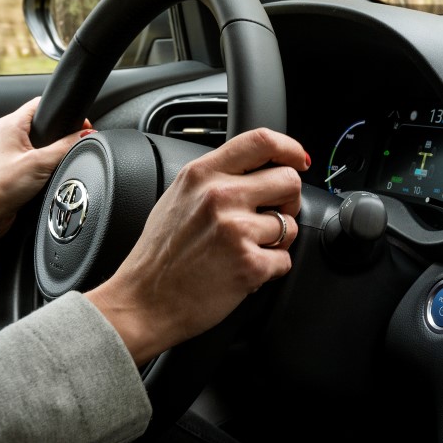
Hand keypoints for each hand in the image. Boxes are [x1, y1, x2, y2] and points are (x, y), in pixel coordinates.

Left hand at [0, 97, 91, 252]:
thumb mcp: (40, 163)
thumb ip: (66, 147)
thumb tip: (85, 136)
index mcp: (9, 125)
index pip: (41, 104)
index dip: (64, 112)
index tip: (81, 126)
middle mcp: (5, 136)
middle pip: (42, 125)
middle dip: (60, 135)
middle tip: (72, 145)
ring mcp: (7, 153)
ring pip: (38, 145)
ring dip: (51, 153)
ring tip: (55, 164)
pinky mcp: (10, 170)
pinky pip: (33, 161)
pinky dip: (43, 167)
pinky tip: (46, 177)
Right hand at [86, 128, 308, 364]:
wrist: (143, 301)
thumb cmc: (161, 255)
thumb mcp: (179, 197)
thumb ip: (216, 177)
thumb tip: (258, 168)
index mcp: (202, 174)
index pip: (261, 141)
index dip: (289, 148)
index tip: (298, 160)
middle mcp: (220, 196)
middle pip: (289, 180)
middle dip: (288, 200)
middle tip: (269, 217)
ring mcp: (236, 230)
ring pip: (291, 224)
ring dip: (277, 240)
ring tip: (246, 249)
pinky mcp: (250, 264)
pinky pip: (285, 259)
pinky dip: (271, 268)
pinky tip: (244, 270)